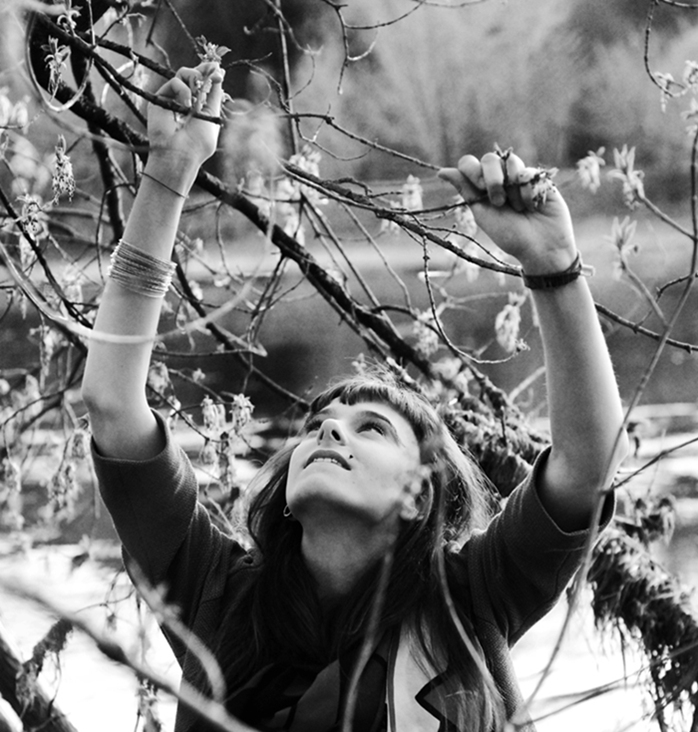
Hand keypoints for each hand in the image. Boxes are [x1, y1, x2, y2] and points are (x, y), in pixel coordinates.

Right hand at [145, 62, 224, 189]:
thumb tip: (220, 71)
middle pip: (194, 75)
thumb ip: (214, 94)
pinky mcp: (160, 98)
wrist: (179, 154)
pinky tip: (186, 106)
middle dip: (203, 73)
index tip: (217, 68)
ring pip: (184, 74)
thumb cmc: (198, 142)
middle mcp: (186, 101)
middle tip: (210, 77)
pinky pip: (175, 82)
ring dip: (194, 80)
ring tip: (197, 98)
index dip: (210, 73)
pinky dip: (183, 90)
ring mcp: (173, 99)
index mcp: (200, 106)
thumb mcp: (213, 115)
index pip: (204, 83)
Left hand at [438, 151, 576, 273]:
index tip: (480, 189)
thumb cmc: (510, 235)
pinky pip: (529, 172)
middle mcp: (500, 178)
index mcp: (481, 187)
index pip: (468, 163)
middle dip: (493, 180)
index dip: (473, 171)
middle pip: (489, 158)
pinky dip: (528, 192)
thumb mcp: (483, 214)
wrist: (541, 246)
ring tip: (520, 209)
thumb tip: (441, 171)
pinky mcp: (539, 178)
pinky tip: (534, 206)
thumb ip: (466, 190)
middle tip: (500, 202)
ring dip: (513, 189)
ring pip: (511, 161)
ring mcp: (519, 176)